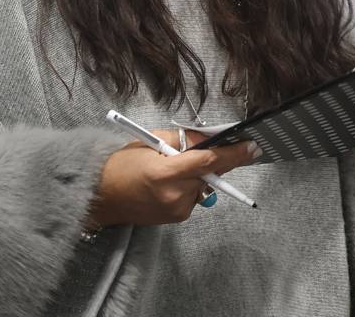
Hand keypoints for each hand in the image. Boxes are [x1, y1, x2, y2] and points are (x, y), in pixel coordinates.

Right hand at [86, 128, 259, 226]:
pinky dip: (191, 186)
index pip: (207, 161)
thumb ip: (180, 140)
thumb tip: (208, 137)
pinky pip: (195, 196)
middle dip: (220, 160)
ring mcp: (178, 209)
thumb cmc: (120, 165)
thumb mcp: (147, 142)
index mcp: (164, 172)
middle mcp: (175, 194)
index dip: (233, 154)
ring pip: (204, 185)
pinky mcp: (178, 218)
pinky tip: (172, 182)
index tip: (252, 147)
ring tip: (177, 167)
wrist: (102, 197)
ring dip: (200, 174)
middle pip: (211, 174)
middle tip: (233, 148)